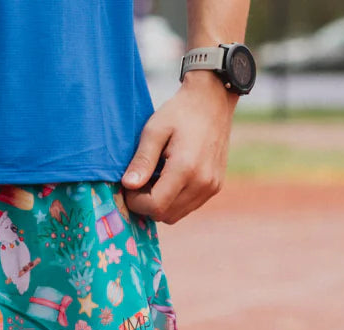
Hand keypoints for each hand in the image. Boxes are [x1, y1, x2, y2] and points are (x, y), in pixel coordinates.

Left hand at [121, 72, 236, 224]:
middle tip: (142, 181)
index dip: (136, 202)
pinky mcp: (215, 186)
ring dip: (161, 204)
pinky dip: (175, 200)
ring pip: (176, 215)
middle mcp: (203, 182)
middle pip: (165, 215)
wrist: (213, 99)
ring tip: (156, 178)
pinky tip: (171, 179)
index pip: (155, 207)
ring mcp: (211, 186)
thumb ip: (142, 160)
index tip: (130, 185)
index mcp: (186, 168)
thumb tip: (128, 186)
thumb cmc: (180, 111)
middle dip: (147, 204)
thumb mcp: (154, 130)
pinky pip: (188, 207)